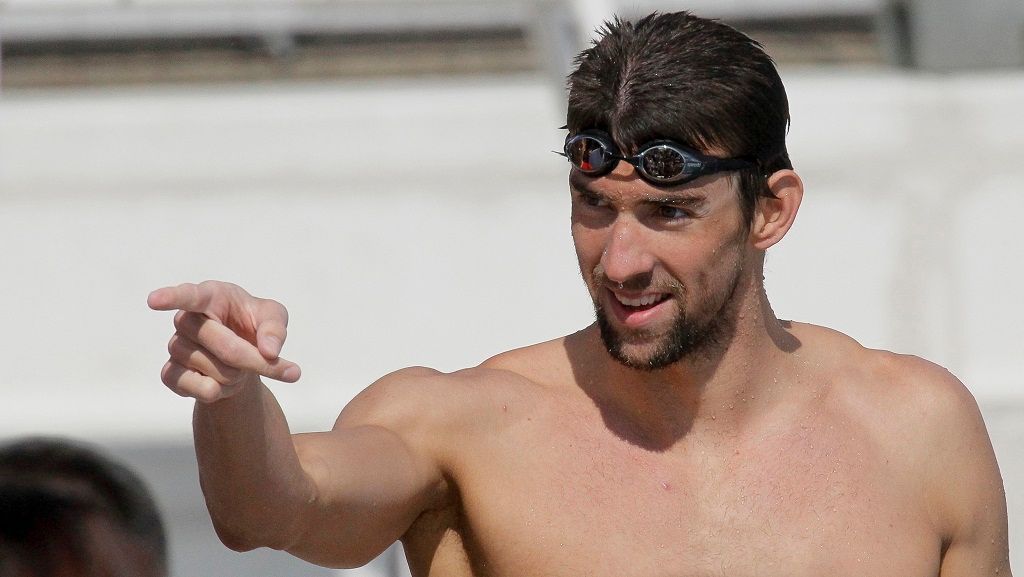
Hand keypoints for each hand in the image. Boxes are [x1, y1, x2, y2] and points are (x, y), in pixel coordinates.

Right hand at [148, 281, 300, 402]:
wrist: (239, 354)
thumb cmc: (253, 324)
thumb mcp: (273, 317)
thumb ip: (275, 328)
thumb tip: (269, 351)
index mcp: (210, 296)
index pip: (189, 296)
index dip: (171, 298)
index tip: (154, 300)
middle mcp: (186, 320)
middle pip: (226, 346)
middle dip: (256, 360)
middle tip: (275, 362)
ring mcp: (175, 347)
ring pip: (218, 372)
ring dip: (239, 375)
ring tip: (236, 364)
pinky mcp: (171, 374)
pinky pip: (202, 390)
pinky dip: (221, 391)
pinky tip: (219, 382)